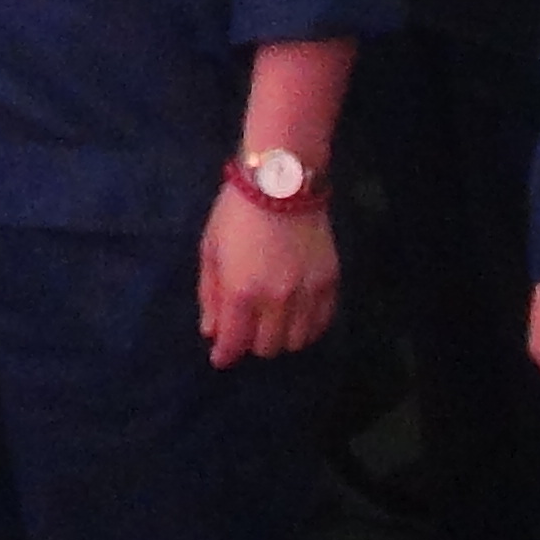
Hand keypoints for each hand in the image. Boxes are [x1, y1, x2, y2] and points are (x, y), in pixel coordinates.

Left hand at [195, 187, 337, 365]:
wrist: (282, 180)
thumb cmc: (236, 213)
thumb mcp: (211, 250)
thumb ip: (211, 295)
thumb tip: (211, 332)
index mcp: (242, 291)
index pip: (235, 342)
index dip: (225, 355)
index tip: (221, 358)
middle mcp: (276, 299)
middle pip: (267, 347)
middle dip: (251, 343)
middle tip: (246, 329)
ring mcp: (307, 292)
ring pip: (296, 341)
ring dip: (281, 338)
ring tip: (272, 323)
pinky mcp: (329, 282)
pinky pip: (322, 322)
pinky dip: (308, 328)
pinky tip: (297, 317)